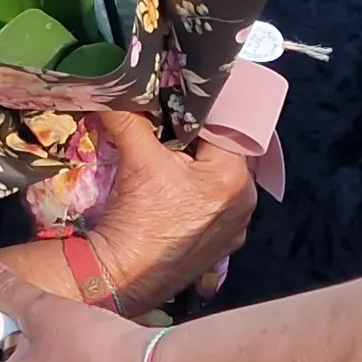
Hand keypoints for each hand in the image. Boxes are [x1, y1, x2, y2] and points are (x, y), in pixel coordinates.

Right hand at [79, 110, 256, 311]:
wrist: (121, 277)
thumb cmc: (136, 218)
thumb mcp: (136, 157)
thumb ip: (130, 114)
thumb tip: (116, 84)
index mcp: (234, 176)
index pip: (225, 126)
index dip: (202, 111)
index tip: (180, 100)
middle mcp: (245, 202)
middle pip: (226, 153)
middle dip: (201, 138)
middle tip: (173, 124)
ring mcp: (235, 229)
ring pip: (221, 180)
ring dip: (200, 167)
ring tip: (172, 156)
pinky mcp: (221, 247)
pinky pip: (216, 207)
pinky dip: (200, 195)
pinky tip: (176, 192)